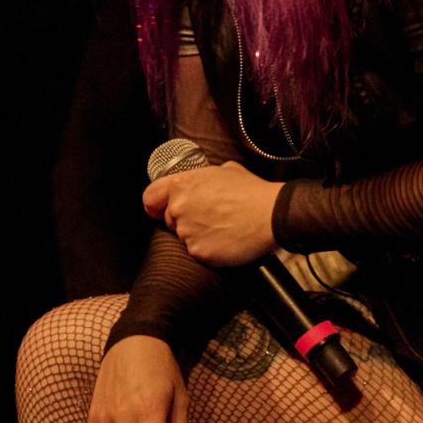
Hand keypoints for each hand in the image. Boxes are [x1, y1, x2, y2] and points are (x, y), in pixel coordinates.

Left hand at [142, 161, 279, 266]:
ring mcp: (187, 232)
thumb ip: (204, 177)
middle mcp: (179, 208)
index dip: (155, 205)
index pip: (150, 197)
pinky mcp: (199, 251)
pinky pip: (198, 252)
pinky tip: (226, 240)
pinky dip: (210, 249)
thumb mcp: (226, 170)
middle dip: (185, 220)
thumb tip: (204, 181)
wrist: (271, 215)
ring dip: (199, 235)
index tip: (158, 210)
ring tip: (223, 228)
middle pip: (170, 219)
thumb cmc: (252, 191)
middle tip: (210, 218)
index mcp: (182, 184)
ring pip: (185, 237)